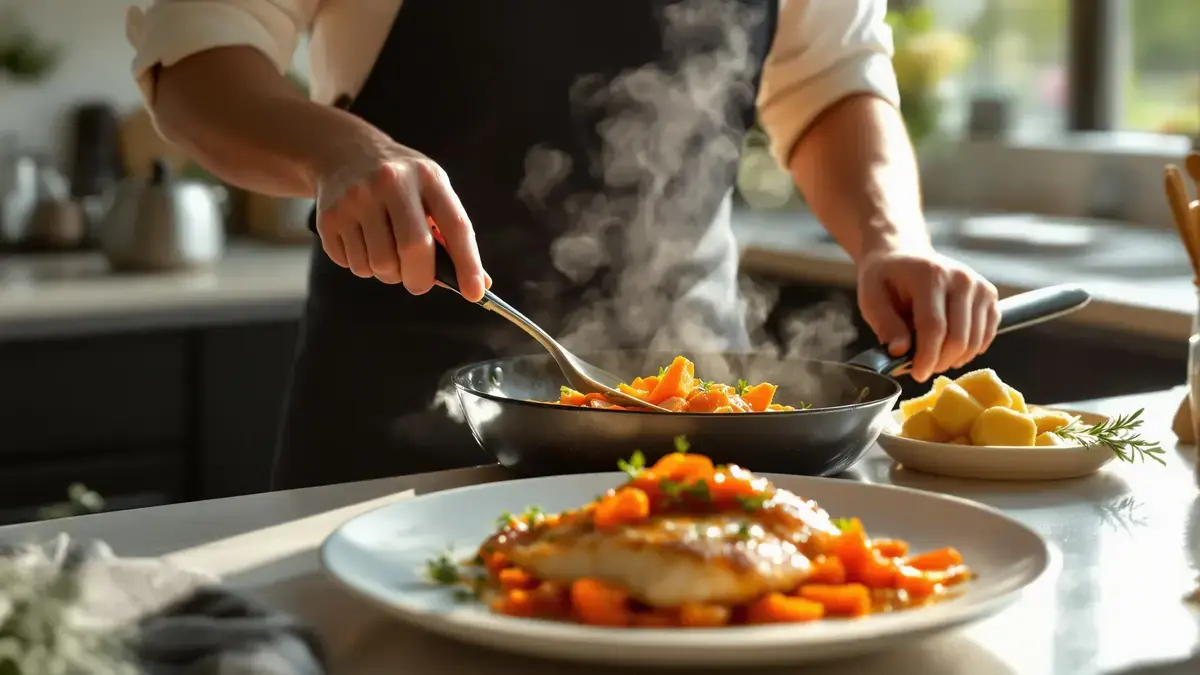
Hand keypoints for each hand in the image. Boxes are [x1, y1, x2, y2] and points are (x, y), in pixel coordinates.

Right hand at [313, 129, 489, 300]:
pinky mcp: (329, 217)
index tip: (474, 293)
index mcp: (427, 177)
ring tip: (387, 252)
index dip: (468, 263)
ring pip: (380, 265)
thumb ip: (452, 234)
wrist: (344, 152)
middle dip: (420, 279)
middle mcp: (391, 182)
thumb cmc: (401, 182)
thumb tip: (480, 284)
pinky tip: (363, 242)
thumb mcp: (431, 191)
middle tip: (419, 283)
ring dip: (388, 273)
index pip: (455, 225)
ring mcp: (356, 198)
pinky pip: (352, 265)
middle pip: (413, 249)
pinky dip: (363, 266)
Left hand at [856, 245, 999, 382]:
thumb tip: (900, 352)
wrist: (905, 254)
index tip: (917, 374)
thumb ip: (885, 325)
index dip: (926, 357)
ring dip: (953, 358)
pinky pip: (986, 336)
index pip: (934, 327)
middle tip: (922, 367)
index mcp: (930, 275)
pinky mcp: (989, 295)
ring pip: (974, 341)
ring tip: (933, 356)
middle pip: (958, 338)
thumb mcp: (872, 298)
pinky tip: (949, 347)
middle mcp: (961, 278)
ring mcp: (979, 286)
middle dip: (939, 362)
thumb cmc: (886, 279)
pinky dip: (969, 350)